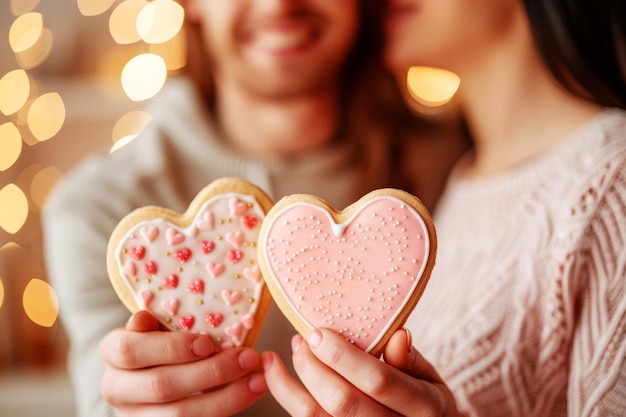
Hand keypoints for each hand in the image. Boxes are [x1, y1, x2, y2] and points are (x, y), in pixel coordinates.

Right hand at [99, 311, 266, 416]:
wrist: (152, 369)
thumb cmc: (161, 337)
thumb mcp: (156, 322)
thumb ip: (154, 321)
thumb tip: (144, 317)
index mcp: (113, 352)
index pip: (131, 351)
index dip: (171, 348)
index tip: (208, 343)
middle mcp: (117, 388)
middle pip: (162, 385)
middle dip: (211, 372)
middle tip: (249, 357)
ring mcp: (136, 415)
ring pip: (179, 415)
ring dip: (226, 398)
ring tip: (257, 380)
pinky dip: (225, 409)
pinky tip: (249, 393)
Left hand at [262, 328, 459, 415]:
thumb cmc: (426, 401)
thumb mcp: (430, 377)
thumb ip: (410, 359)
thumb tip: (397, 335)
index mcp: (424, 407)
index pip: (379, 381)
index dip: (344, 357)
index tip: (319, 333)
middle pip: (343, 402)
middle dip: (313, 367)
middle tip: (302, 340)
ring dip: (291, 385)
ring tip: (284, 354)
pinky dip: (289, 401)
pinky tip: (279, 378)